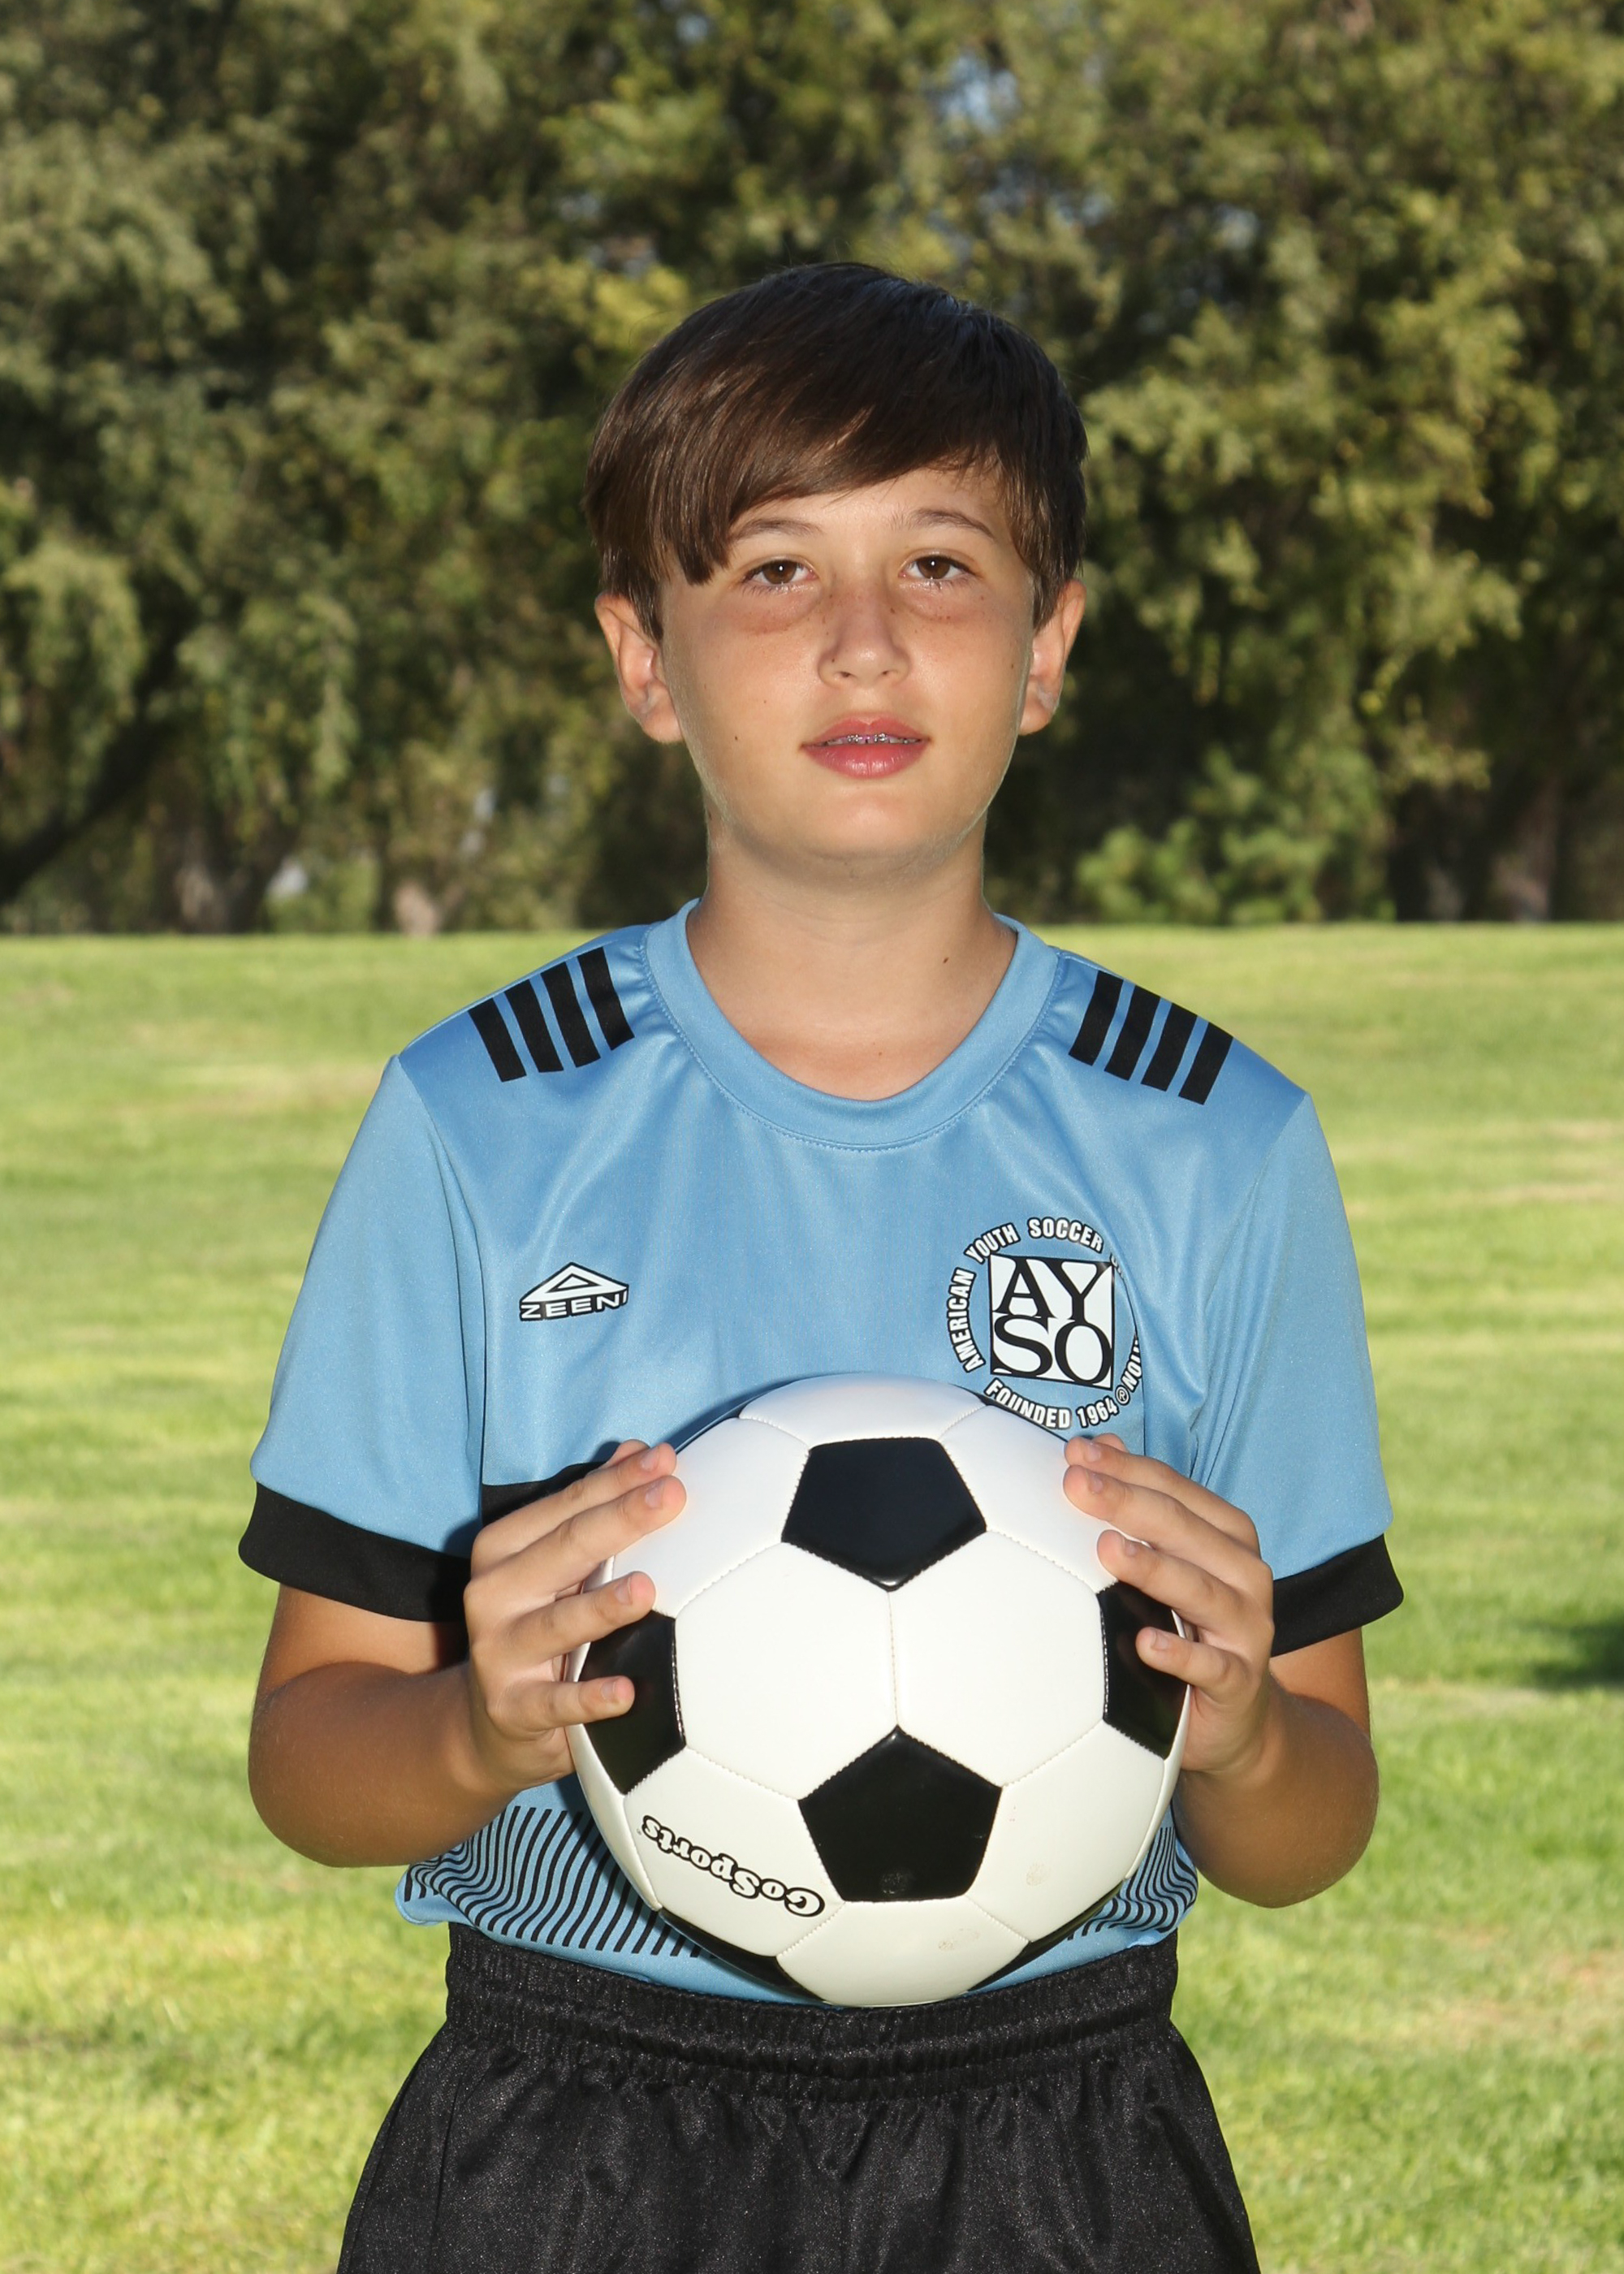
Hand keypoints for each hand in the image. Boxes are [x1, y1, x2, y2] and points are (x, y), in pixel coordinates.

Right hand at [458, 1441, 684, 1799]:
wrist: (486, 1719)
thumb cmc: (537, 1623)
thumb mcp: (555, 1565)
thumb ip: (591, 1509)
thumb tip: (641, 1451)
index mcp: (504, 1548)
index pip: (568, 1505)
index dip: (617, 1481)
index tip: (665, 1461)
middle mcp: (494, 1593)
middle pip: (565, 1549)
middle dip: (621, 1519)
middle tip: (672, 1496)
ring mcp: (499, 1651)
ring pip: (557, 1623)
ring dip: (602, 1606)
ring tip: (645, 1589)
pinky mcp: (512, 1707)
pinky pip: (556, 1702)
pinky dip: (589, 1698)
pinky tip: (626, 1692)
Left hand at [1063, 1433, 1276, 1783]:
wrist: (1240, 1715)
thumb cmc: (1191, 1625)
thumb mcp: (1171, 1563)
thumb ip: (1142, 1506)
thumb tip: (1099, 1445)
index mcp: (1226, 1536)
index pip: (1174, 1490)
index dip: (1126, 1468)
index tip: (1075, 1455)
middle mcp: (1244, 1574)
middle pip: (1184, 1529)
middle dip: (1128, 1502)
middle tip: (1076, 1486)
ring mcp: (1247, 1628)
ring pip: (1201, 1590)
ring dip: (1154, 1568)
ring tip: (1108, 1550)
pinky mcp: (1240, 1681)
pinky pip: (1211, 1667)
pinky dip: (1180, 1655)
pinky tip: (1144, 1642)